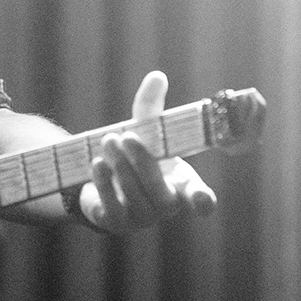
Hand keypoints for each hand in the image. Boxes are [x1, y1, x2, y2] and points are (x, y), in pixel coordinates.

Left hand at [77, 70, 217, 232]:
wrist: (104, 183)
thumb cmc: (136, 155)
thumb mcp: (144, 131)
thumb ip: (151, 107)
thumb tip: (157, 76)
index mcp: (181, 185)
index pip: (199, 198)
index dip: (202, 200)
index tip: (201, 200)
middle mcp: (164, 207)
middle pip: (159, 191)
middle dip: (143, 163)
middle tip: (127, 136)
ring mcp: (140, 219)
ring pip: (133, 197)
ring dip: (121, 168)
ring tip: (109, 141)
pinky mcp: (115, 224)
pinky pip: (111, 206)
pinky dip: (104, 183)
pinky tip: (97, 163)